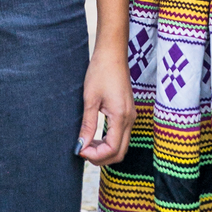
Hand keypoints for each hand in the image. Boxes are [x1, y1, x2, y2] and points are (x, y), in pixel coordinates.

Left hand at [77, 41, 134, 165]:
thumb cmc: (100, 72)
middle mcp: (130, 119)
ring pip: (122, 146)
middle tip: (83, 151)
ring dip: (105, 151)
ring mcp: (131, 116)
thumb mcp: (90, 99)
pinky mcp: (128, 112)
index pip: (112, 149)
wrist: (112, 54)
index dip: (95, 155)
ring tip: (87, 144)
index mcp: (121, 116)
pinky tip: (96, 136)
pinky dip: (109, 142)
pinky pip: (122, 135)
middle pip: (119, 152)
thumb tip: (81, 146)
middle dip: (101, 158)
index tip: (80, 149)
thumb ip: (88, 125)